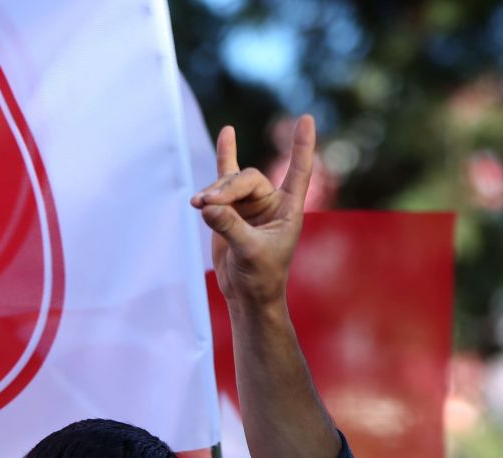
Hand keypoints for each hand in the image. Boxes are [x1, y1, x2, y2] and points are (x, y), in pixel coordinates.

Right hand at [191, 115, 314, 309]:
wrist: (247, 294)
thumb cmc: (260, 276)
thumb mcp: (249, 252)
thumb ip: (230, 227)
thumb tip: (207, 206)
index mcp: (289, 209)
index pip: (298, 172)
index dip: (302, 147)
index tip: (306, 119)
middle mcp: (272, 202)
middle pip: (247, 179)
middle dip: (226, 190)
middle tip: (206, 205)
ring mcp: (250, 204)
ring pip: (230, 183)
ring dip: (213, 192)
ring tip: (197, 204)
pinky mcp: (230, 209)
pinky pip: (225, 178)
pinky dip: (224, 157)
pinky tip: (227, 133)